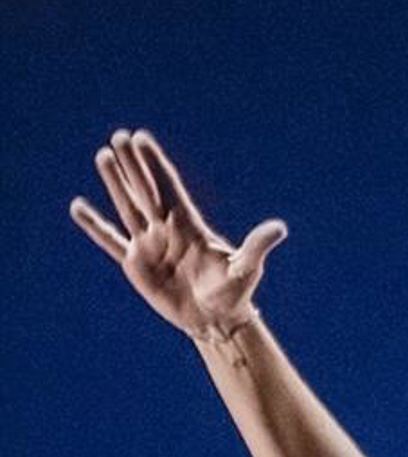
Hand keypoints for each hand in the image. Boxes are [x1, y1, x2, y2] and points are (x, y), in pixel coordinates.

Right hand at [71, 128, 286, 343]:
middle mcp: (166, 229)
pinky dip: (95, 226)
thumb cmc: (234, 293)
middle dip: (133, 164)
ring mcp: (149, 245)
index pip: (168, 186)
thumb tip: (280, 228)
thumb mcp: (246, 268)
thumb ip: (257, 245)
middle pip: (145, 189)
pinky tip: (78, 207)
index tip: (141, 137)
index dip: (155, 163)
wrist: (216, 320)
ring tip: (102, 156)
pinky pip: (110, 241)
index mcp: (189, 224)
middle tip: (119, 136)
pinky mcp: (136, 266)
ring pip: (128, 207)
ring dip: (114, 183)